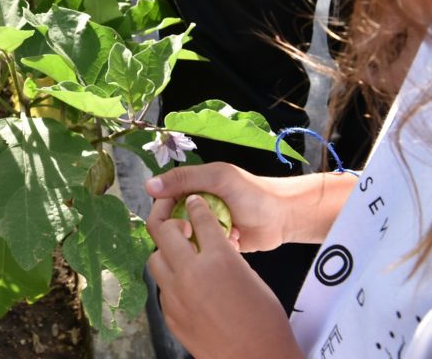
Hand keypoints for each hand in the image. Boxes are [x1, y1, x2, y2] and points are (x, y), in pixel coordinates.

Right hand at [146, 163, 290, 251]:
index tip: (174, 222)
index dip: (163, 211)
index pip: (162, 201)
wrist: (283, 217)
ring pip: (185, 240)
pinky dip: (208, 253)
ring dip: (196, 243)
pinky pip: (201, 252)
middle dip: (181, 230)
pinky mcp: (215, 245)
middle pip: (171, 223)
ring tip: (213, 242)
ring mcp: (204, 227)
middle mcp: (193, 208)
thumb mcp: (217, 178)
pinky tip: (221, 251)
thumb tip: (148, 186)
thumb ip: (184, 179)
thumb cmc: (252, 193)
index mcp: (190, 188)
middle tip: (196, 234)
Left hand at [147, 195, 302, 358]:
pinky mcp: (170, 315)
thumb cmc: (264, 322)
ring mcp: (176, 296)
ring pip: (155, 259)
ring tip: (180, 252)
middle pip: (164, 230)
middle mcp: (191, 274)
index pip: (198, 217)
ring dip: (165, 251)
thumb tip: (212, 243)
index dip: (195, 205)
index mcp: (219, 259)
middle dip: (168, 218)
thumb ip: (226, 255)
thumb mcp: (250, 276)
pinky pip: (162, 288)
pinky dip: (170, 280)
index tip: (192, 201)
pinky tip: (184, 283)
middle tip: (177, 219)